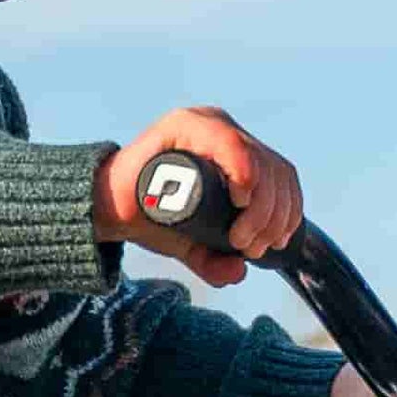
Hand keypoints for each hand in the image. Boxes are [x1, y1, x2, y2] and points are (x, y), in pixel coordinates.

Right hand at [100, 106, 299, 280]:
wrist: (107, 210)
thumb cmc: (151, 219)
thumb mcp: (193, 244)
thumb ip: (215, 260)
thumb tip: (239, 271)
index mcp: (235, 151)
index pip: (281, 174)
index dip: (289, 210)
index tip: (274, 243)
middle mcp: (225, 132)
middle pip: (274, 169)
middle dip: (273, 216)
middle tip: (250, 248)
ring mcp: (205, 125)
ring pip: (258, 160)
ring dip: (261, 206)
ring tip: (240, 238)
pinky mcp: (184, 125)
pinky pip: (227, 141)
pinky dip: (243, 169)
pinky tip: (240, 196)